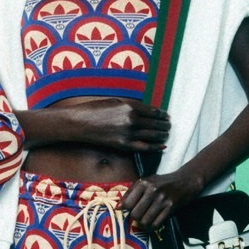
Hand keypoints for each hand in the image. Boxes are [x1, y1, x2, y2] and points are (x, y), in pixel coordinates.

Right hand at [24, 96, 169, 152]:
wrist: (79, 123)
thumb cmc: (96, 109)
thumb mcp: (115, 101)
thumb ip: (132, 105)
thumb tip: (147, 110)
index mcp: (131, 106)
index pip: (154, 111)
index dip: (162, 115)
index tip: (166, 116)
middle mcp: (132, 119)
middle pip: (156, 124)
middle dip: (165, 125)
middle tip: (169, 126)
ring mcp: (128, 133)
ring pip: (153, 135)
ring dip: (162, 135)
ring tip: (166, 135)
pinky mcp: (123, 145)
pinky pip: (144, 147)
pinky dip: (155, 147)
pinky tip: (161, 146)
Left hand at [120, 166, 205, 229]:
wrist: (186, 180)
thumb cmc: (163, 182)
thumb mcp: (146, 181)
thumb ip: (131, 193)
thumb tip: (118, 207)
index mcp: (143, 183)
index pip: (128, 204)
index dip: (127, 210)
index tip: (131, 210)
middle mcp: (152, 190)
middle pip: (135, 214)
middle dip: (136, 218)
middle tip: (140, 216)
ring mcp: (162, 199)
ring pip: (145, 220)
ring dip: (144, 224)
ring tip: (146, 220)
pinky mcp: (171, 207)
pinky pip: (156, 223)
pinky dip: (152, 227)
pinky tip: (153, 223)